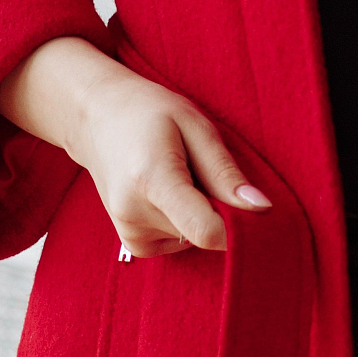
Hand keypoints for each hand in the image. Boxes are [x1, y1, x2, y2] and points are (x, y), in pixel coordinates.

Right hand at [0, 37, 269, 255]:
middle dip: (218, 209)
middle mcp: (134, 213)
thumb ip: (225, 172)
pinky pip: (178, 243)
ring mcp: (128, 231)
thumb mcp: (195, 126)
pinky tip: (170, 195)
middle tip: (202, 171)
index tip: (248, 205)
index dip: (239, 226)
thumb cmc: (150, 112)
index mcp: (153, 180)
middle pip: (205, 233)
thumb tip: (262, 209)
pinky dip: (184, 223)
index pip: (207, 231)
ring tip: (180, 176)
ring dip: (199, 214)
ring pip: (194, 238)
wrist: (95, 118)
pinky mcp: (131, 241)